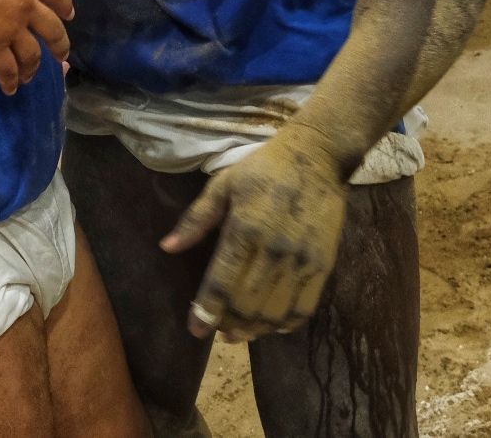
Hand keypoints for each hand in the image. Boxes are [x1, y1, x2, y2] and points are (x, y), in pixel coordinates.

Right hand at [0, 0, 73, 94]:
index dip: (64, 5)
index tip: (69, 15)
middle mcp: (25, 4)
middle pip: (52, 28)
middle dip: (60, 44)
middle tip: (62, 55)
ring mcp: (11, 28)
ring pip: (32, 54)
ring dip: (33, 68)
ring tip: (30, 76)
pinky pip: (8, 70)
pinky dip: (10, 81)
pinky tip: (10, 88)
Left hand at [161, 122, 348, 340]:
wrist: (317, 157)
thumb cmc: (263, 170)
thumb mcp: (222, 185)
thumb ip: (196, 220)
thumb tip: (167, 247)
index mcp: (244, 228)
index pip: (221, 282)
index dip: (206, 311)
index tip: (195, 329)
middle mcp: (273, 249)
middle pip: (247, 305)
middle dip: (228, 324)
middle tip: (217, 329)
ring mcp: (301, 260)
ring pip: (274, 313)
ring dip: (254, 330)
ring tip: (239, 333)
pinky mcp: (323, 265)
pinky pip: (303, 308)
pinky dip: (284, 325)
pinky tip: (271, 326)